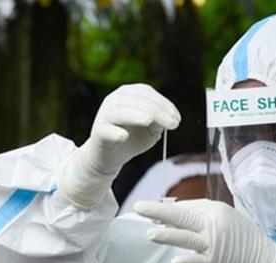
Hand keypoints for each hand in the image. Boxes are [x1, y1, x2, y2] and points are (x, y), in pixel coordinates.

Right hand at [59, 84, 180, 209]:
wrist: (110, 156)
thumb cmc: (131, 138)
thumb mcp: (150, 129)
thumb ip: (159, 121)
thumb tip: (169, 117)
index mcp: (128, 94)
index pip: (146, 92)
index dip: (163, 103)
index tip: (177, 118)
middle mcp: (114, 100)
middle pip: (136, 100)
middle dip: (157, 111)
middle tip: (173, 124)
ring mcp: (105, 115)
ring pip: (119, 112)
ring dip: (134, 115)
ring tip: (148, 120)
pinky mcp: (98, 133)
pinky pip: (105, 131)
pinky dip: (114, 132)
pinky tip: (123, 136)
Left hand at [135, 199, 275, 262]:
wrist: (261, 259)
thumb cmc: (240, 238)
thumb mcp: (225, 218)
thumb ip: (202, 216)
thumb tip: (172, 215)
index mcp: (215, 210)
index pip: (185, 208)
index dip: (166, 211)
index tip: (150, 213)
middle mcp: (213, 224)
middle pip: (182, 216)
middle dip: (158, 212)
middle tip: (138, 208)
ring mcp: (213, 244)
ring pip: (186, 237)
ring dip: (167, 235)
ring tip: (149, 233)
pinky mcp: (214, 262)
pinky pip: (198, 261)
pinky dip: (188, 260)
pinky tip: (175, 262)